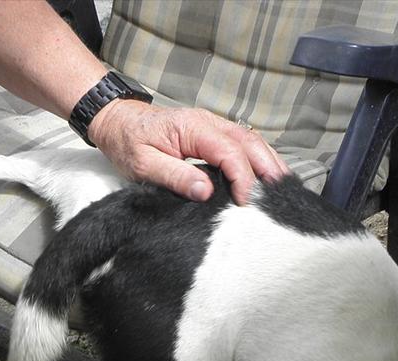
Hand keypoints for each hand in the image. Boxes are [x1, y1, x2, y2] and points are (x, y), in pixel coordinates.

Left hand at [87, 100, 290, 204]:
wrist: (116, 121)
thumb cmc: (127, 142)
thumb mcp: (143, 165)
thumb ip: (175, 176)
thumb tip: (205, 191)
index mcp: (192, 128)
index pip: (229, 152)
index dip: (242, 178)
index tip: (245, 202)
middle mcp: (208, 122)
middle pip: (249, 142)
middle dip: (267, 168)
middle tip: (280, 195)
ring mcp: (212, 125)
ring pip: (250, 140)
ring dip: (268, 162)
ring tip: (281, 186)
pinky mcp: (212, 133)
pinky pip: (242, 142)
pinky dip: (258, 158)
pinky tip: (266, 173)